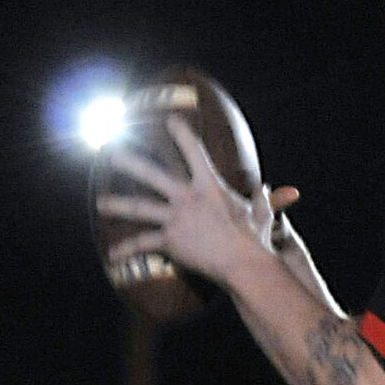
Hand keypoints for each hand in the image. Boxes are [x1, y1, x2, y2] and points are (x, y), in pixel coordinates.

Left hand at [97, 117, 297, 287]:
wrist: (242, 262)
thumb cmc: (255, 240)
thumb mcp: (261, 215)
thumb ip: (266, 200)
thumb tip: (285, 192)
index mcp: (209, 185)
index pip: (192, 151)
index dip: (180, 134)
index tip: (169, 121)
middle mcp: (187, 197)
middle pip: (151, 173)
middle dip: (128, 161)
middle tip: (110, 152)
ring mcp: (175, 218)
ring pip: (139, 207)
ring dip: (117, 203)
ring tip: (100, 202)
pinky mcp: (169, 240)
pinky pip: (143, 243)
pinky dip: (127, 250)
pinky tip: (112, 255)